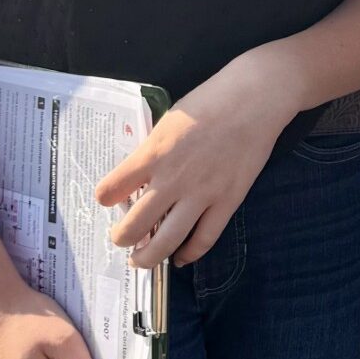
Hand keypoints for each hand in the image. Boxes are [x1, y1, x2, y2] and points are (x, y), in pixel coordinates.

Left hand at [96, 51, 296, 269]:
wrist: (255, 98)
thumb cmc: (210, 100)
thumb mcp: (169, 120)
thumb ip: (154, 150)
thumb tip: (141, 175)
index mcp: (153, 153)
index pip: (111, 188)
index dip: (104, 197)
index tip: (107, 200)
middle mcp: (172, 179)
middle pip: (133, 226)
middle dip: (121, 238)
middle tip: (121, 239)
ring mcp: (201, 194)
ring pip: (166, 242)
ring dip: (147, 257)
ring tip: (140, 260)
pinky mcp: (228, 201)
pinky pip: (204, 239)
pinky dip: (189, 254)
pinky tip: (180, 257)